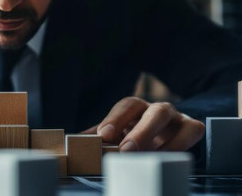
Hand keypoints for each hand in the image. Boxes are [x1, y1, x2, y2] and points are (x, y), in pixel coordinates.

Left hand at [85, 97, 204, 151]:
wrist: (166, 137)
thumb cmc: (134, 135)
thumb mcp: (116, 135)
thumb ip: (97, 137)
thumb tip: (73, 142)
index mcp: (134, 107)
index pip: (125, 106)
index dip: (114, 119)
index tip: (104, 135)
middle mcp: (155, 108)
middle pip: (152, 112)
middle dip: (140, 132)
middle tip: (126, 150)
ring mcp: (176, 116)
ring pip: (170, 121)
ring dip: (159, 140)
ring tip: (145, 158)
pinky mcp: (191, 127)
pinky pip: (190, 132)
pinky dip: (179, 145)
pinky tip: (165, 158)